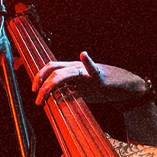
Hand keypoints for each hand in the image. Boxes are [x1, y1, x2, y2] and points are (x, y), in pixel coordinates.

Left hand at [31, 53, 151, 109]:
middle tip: (37, 100)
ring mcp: (86, 73)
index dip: (39, 76)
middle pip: (54, 70)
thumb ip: (69, 90)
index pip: (51, 67)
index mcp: (72, 69)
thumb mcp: (82, 88)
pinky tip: (84, 55)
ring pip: (64, 74)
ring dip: (50, 86)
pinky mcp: (99, 78)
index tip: (34, 90)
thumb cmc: (102, 87)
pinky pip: (93, 67)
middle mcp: (77, 68)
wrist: (122, 86)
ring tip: (42, 99)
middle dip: (41, 84)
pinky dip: (88, 62)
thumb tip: (55, 97)